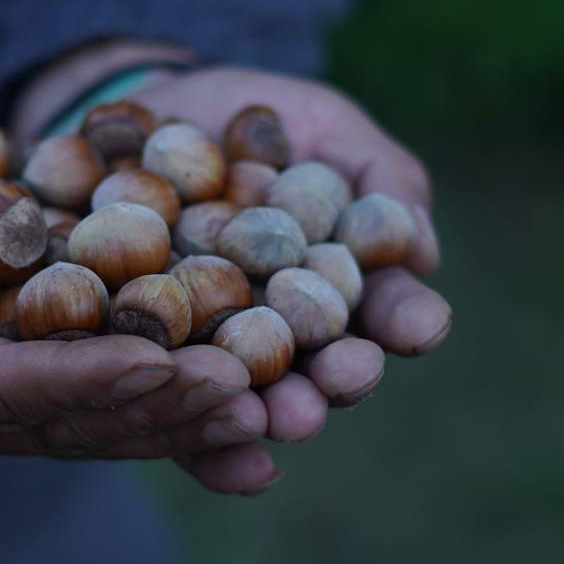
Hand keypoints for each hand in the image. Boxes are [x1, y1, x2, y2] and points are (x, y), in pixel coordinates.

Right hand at [0, 85, 261, 476]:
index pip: (8, 393)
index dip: (88, 382)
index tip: (165, 366)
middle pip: (73, 418)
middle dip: (162, 405)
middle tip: (248, 393)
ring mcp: (6, 394)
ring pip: (106, 414)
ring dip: (185, 410)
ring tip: (266, 402)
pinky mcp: (42, 361)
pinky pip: (115, 384)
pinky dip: (178, 393)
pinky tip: (250, 401)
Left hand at [13, 52, 451, 493]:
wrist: (140, 121)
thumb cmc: (248, 123)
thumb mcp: (323, 125)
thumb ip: (380, 175)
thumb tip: (419, 251)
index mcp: (342, 282)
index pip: (385, 310)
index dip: (407, 321)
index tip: (422, 327)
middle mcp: (287, 331)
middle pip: (322, 367)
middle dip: (339, 379)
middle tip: (345, 379)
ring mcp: (216, 350)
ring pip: (249, 396)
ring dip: (272, 413)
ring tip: (286, 418)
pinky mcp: (147, 360)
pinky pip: (167, 403)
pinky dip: (188, 430)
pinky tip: (206, 442)